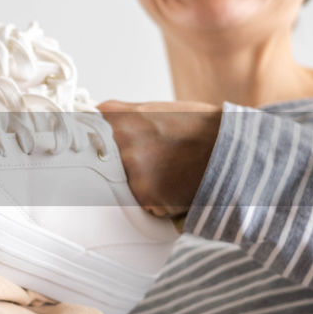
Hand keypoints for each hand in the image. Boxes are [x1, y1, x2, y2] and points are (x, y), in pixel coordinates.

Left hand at [98, 99, 221, 218]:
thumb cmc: (196, 126)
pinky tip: (175, 186)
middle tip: (144, 165)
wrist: (231, 146)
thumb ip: (120, 117)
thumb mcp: (153, 109)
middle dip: (112, 170)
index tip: (90, 154)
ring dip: (138, 187)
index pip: (81, 137)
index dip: (87, 149)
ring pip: (121, 188)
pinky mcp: (146, 194)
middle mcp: (117, 141)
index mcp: (114, 116)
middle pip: (97, 166)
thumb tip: (92, 119)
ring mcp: (130, 169)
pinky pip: (142, 204)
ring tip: (166, 173)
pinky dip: (156, 200)